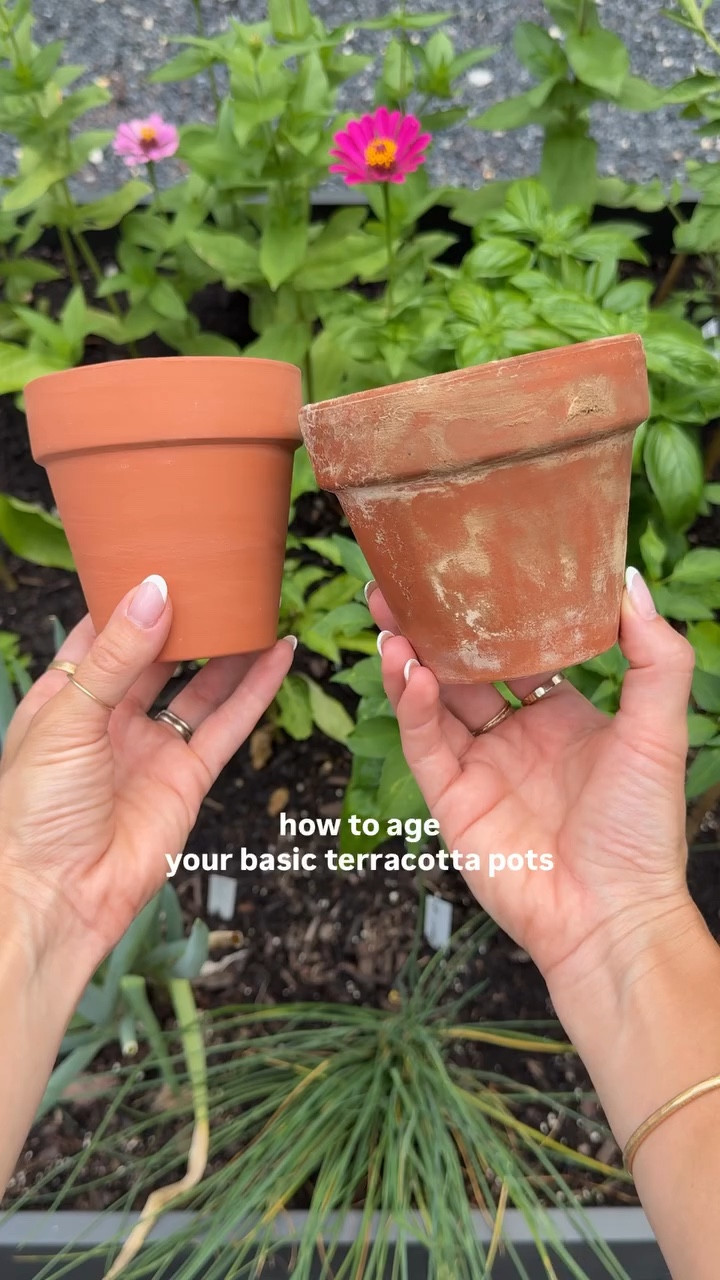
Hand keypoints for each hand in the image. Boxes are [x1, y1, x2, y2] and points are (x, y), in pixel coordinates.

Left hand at [0, 575, 294, 977]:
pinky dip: (256, 692)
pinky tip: (278, 658)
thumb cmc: (33, 812)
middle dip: (187, 619)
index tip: (162, 558)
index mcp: (65, 699)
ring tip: (261, 607)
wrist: (55, 897)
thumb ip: (116, 657)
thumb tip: (153, 594)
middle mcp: (110, 719)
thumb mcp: (68, 719)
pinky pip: (227, 726)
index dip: (130, 599)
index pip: (101, 634)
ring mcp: (151, 748)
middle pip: (158, 655)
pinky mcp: (187, 778)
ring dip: (230, 650)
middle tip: (221, 576)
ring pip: (200, 687)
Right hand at [369, 568, 697, 999]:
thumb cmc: (641, 830)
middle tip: (398, 583)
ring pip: (431, 700)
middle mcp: (515, 737)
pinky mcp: (452, 801)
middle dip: (429, 628)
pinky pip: (425, 744)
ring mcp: (480, 768)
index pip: (516, 650)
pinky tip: (410, 671)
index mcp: (561, 716)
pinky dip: (412, 707)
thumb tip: (631, 579)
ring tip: (390, 618)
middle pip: (460, 668)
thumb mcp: (659, 732)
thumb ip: (653, 657)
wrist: (611, 916)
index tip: (469, 569)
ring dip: (409, 660)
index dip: (489, 613)